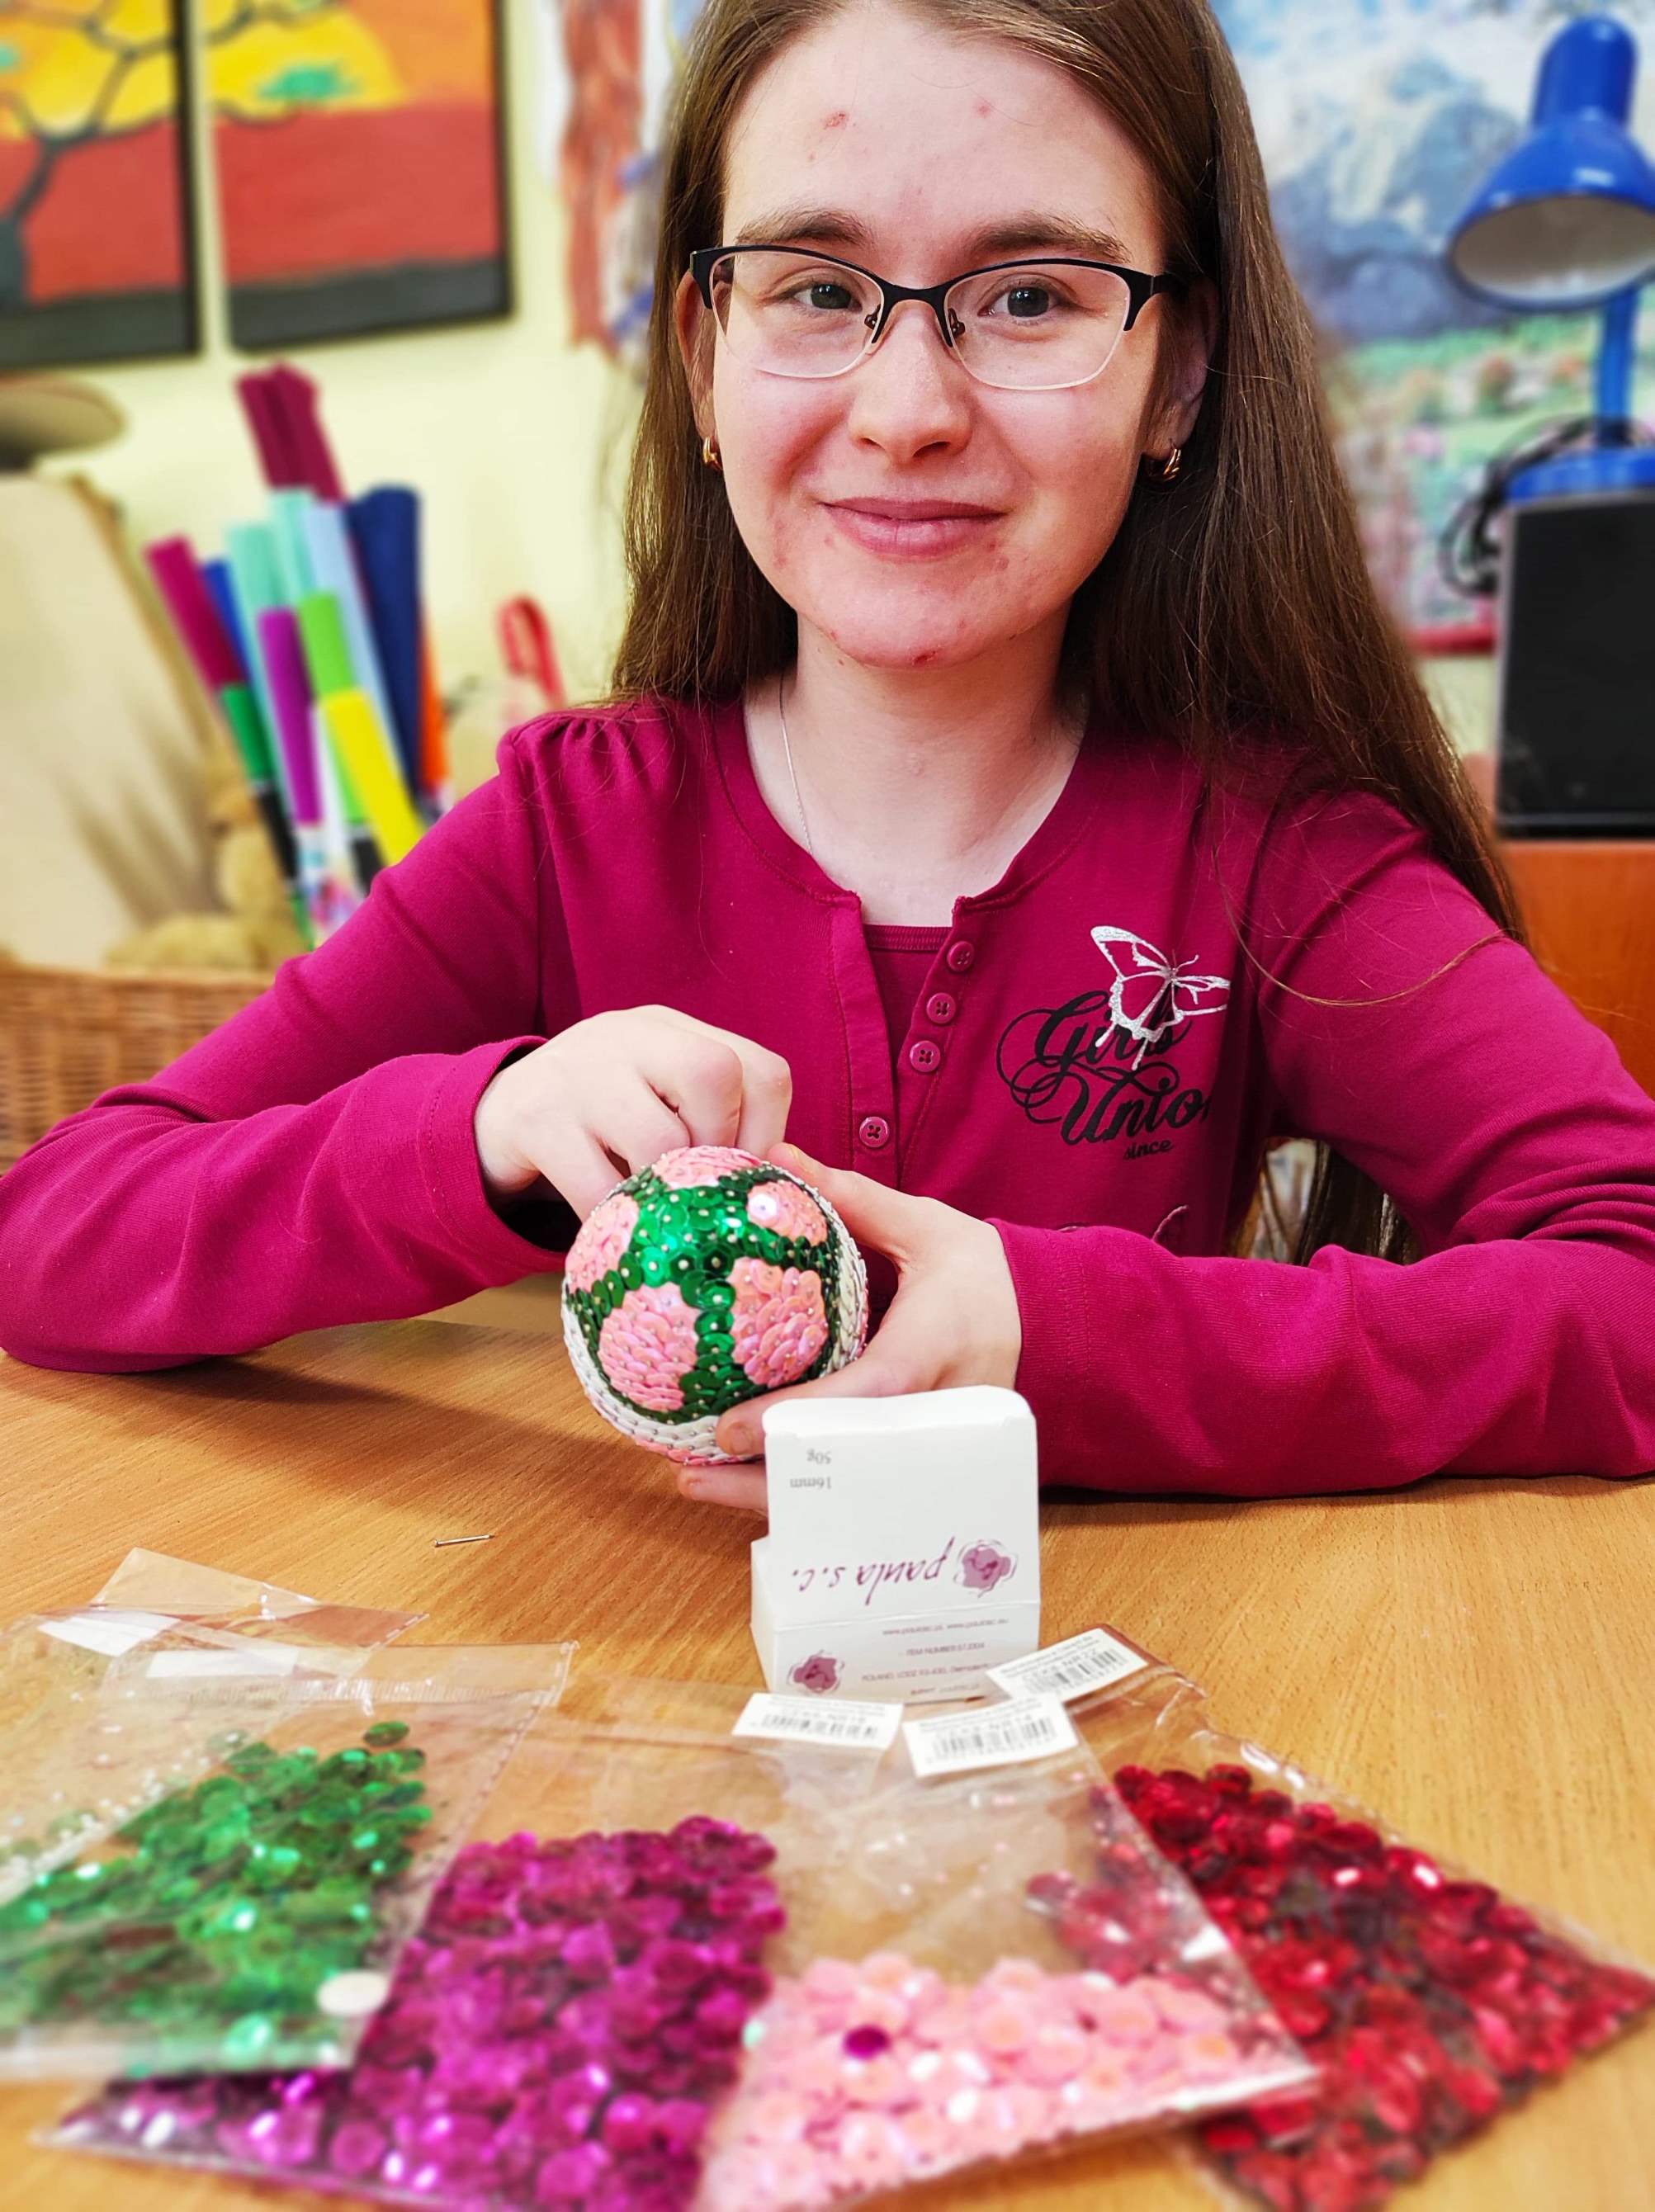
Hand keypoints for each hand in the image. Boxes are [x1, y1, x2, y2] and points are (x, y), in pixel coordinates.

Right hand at [473, 1007, 791, 1217]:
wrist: (492, 1117)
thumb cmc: (603, 1124)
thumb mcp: (662, 1101)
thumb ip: (720, 1124)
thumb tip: (780, 1185)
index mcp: (674, 1031)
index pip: (761, 1070)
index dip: (767, 1136)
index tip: (741, 1174)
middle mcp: (629, 1035)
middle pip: (714, 1076)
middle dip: (718, 1148)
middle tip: (695, 1186)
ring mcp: (578, 1071)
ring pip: (658, 1138)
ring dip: (666, 1192)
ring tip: (652, 1207)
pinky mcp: (534, 1119)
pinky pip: (596, 1188)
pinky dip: (615, 1220)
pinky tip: (612, 1223)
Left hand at [680, 1142, 1022, 1511]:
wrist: (1056, 1331)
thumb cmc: (988, 1277)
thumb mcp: (929, 1229)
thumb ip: (853, 1200)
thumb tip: (779, 1158)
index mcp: (931, 1353)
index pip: (863, 1395)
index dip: (795, 1419)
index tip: (729, 1429)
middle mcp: (930, 1417)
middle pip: (842, 1471)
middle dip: (761, 1482)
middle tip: (688, 1470)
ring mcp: (929, 1455)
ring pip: (845, 1498)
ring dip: (767, 1498)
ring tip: (695, 1482)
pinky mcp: (923, 1469)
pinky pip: (855, 1496)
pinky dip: (799, 1497)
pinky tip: (742, 1485)